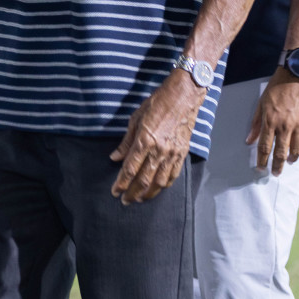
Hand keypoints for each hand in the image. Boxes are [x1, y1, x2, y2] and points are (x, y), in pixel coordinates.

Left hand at [110, 71, 200, 203]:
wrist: (183, 97)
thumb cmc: (156, 104)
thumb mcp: (135, 119)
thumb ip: (126, 142)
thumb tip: (115, 157)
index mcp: (144, 141)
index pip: (130, 169)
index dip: (121, 182)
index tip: (115, 191)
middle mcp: (159, 150)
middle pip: (144, 179)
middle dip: (132, 192)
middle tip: (125, 201)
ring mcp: (172, 153)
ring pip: (159, 181)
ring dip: (148, 193)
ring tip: (139, 199)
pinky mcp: (182, 153)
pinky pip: (172, 175)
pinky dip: (164, 185)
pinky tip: (157, 189)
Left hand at [248, 69, 298, 173]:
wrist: (297, 73)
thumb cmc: (277, 87)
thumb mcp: (261, 103)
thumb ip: (256, 123)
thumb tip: (248, 141)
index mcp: (270, 121)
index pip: (265, 147)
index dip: (262, 161)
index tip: (261, 169)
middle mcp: (285, 125)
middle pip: (281, 153)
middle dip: (277, 166)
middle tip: (275, 173)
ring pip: (297, 150)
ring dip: (292, 158)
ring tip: (290, 161)